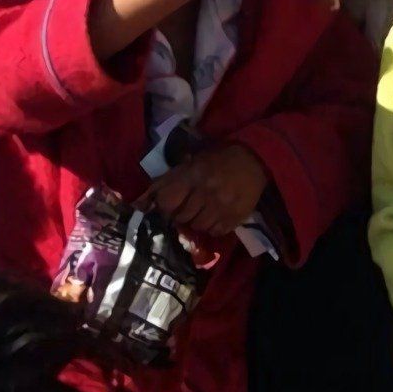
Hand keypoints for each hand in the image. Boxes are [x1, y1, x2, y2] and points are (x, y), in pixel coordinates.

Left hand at [140, 143, 268, 239]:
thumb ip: (164, 183)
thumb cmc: (217, 160)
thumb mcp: (189, 164)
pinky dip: (213, 227)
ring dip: (197, 222)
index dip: (165, 207)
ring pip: (198, 227)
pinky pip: (216, 231)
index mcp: (193, 176)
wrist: (254, 160)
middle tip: (189, 207)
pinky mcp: (235, 217)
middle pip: (182, 217)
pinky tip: (216, 215)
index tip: (170, 206)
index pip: (167, 202)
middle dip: (182, 214)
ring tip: (204, 211)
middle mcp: (206, 192)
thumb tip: (137, 204)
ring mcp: (222, 207)